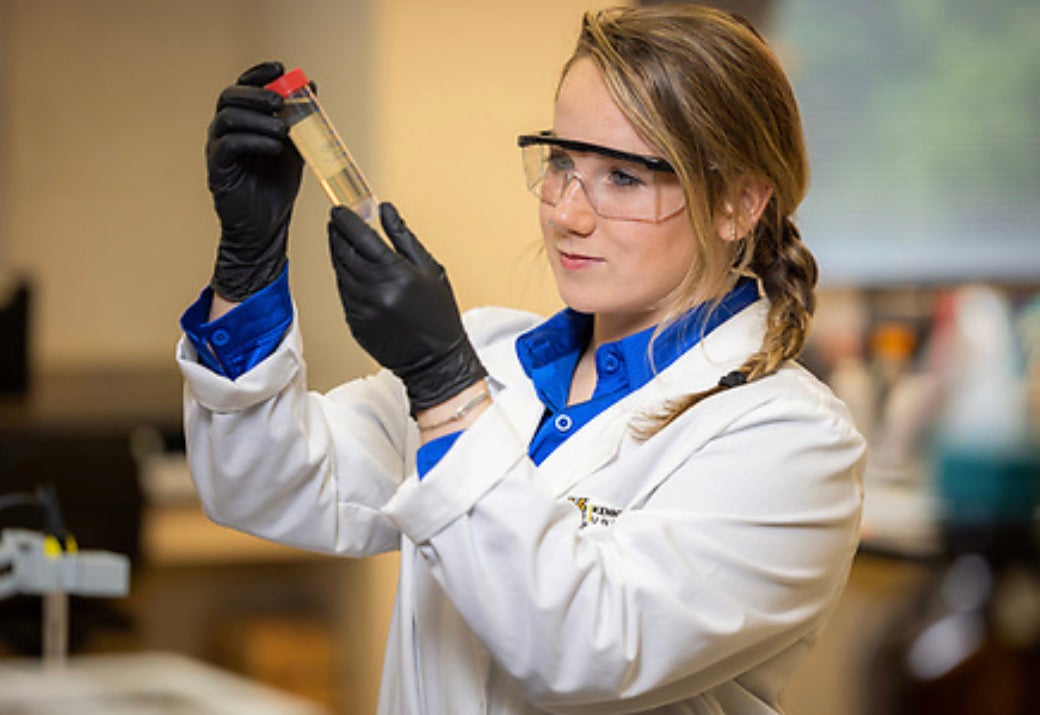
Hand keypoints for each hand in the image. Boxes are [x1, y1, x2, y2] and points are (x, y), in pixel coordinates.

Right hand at [207, 61, 303, 300]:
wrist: (267, 226)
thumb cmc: (277, 187)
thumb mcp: (296, 148)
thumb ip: (301, 120)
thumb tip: (313, 87)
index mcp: (243, 120)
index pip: (244, 86)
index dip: (258, 74)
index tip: (279, 68)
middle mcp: (225, 129)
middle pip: (230, 96)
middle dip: (256, 93)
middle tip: (280, 100)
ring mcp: (218, 148)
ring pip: (227, 118)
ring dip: (258, 119)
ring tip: (283, 130)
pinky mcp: (217, 168)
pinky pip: (228, 145)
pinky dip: (253, 141)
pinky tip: (274, 148)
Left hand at [328, 203, 487, 414]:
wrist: (435, 360)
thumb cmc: (438, 316)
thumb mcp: (430, 269)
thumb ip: (404, 238)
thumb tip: (386, 211)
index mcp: (395, 273)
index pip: (360, 237)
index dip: (346, 221)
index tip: (340, 211)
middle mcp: (375, 290)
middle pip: (344, 253)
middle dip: (337, 234)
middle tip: (337, 222)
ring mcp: (362, 308)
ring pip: (339, 272)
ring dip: (338, 255)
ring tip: (344, 244)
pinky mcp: (355, 322)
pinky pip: (343, 293)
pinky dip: (344, 278)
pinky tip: (352, 272)